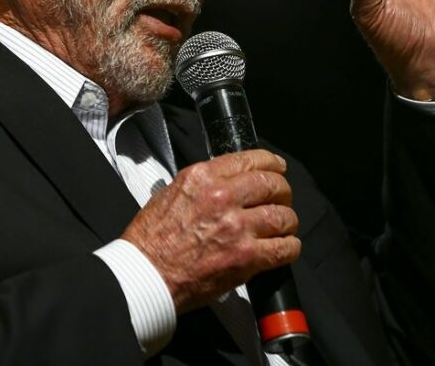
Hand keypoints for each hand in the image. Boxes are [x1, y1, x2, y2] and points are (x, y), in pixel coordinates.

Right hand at [121, 149, 299, 312]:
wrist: (145, 275)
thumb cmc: (151, 240)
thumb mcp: (170, 193)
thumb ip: (202, 184)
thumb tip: (226, 182)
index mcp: (203, 178)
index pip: (250, 159)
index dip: (271, 163)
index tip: (278, 167)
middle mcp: (222, 197)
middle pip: (272, 185)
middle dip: (283, 191)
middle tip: (282, 199)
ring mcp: (237, 228)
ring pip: (283, 216)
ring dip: (287, 221)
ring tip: (284, 226)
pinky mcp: (245, 257)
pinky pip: (284, 248)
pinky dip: (290, 247)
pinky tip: (285, 247)